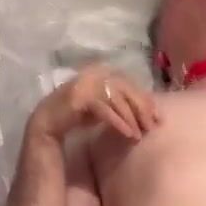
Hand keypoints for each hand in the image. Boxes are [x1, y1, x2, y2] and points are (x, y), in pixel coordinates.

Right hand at [34, 64, 160, 142]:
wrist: (48, 121)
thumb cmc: (79, 114)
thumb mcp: (105, 106)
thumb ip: (122, 103)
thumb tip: (149, 110)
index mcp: (104, 71)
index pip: (131, 83)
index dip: (145, 100)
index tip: (158, 117)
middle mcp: (96, 72)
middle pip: (127, 89)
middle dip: (142, 109)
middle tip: (152, 127)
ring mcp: (87, 83)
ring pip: (118, 99)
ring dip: (132, 118)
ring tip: (139, 134)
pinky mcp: (79, 97)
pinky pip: (105, 109)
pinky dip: (118, 122)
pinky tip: (128, 133)